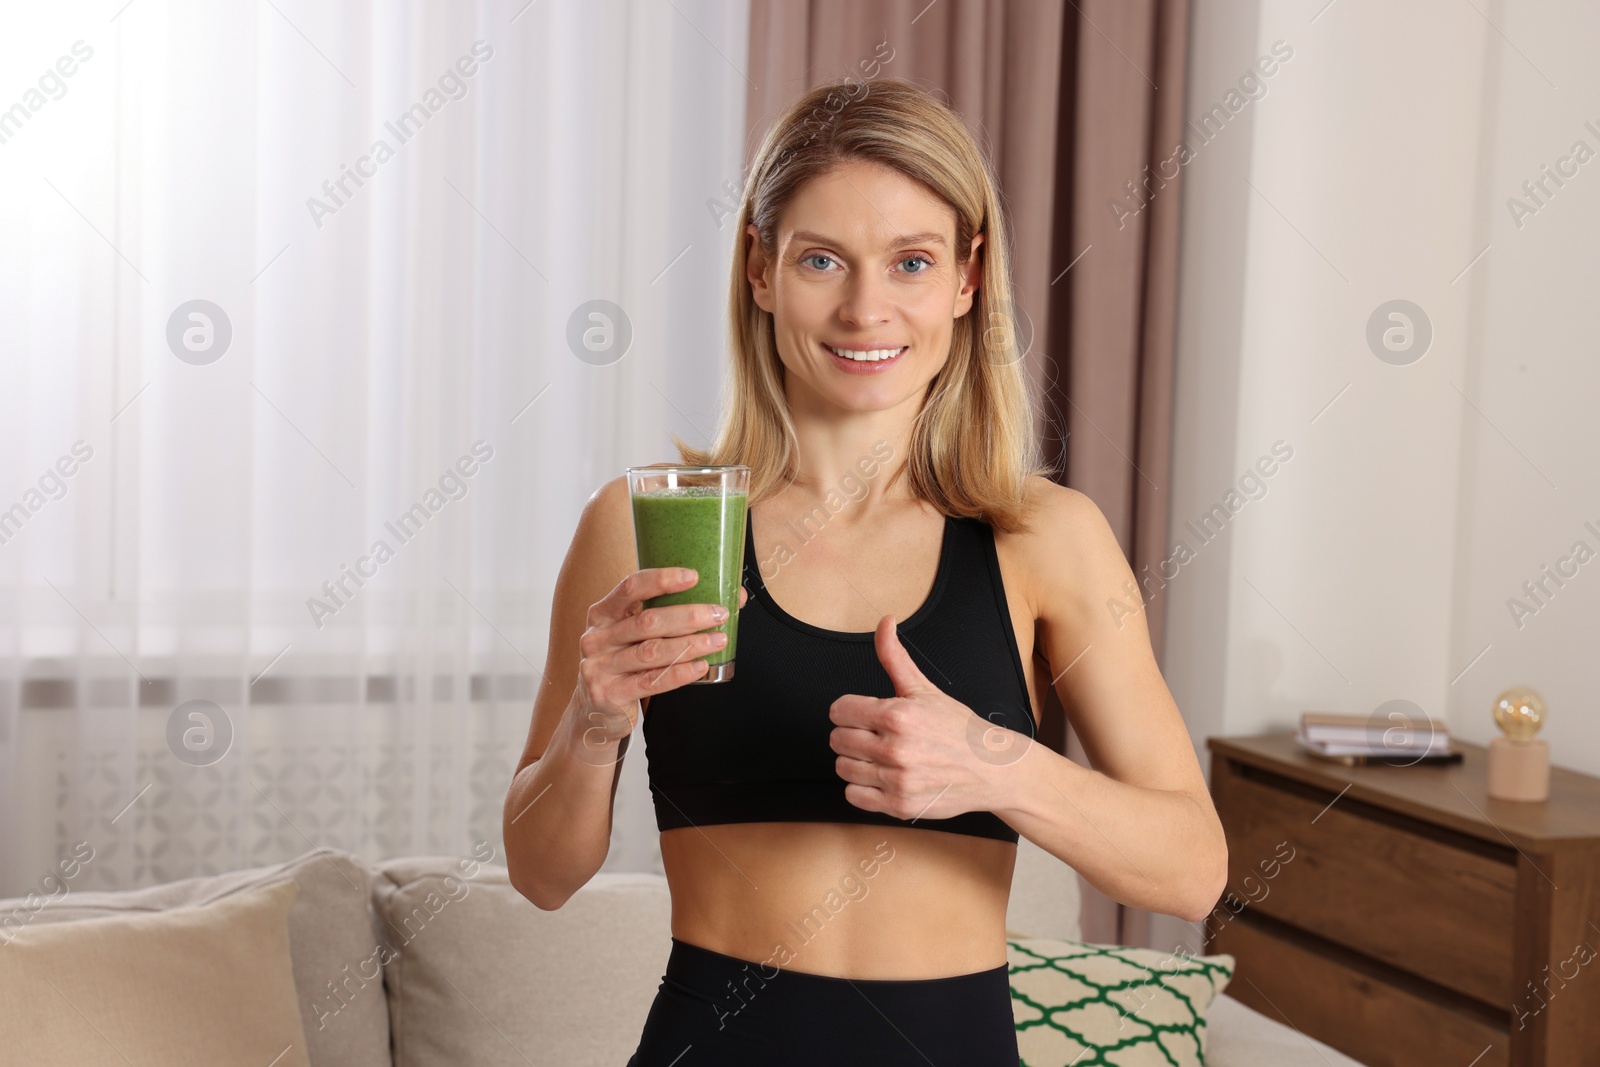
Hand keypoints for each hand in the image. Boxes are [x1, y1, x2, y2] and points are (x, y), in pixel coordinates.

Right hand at [570, 570, 746, 760]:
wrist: (594, 710)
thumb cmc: (623, 664)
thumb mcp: (632, 636)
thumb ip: (668, 617)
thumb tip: (730, 598)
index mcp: (602, 613)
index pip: (630, 588)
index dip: (662, 580)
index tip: (692, 577)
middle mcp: (596, 637)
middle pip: (647, 621)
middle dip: (688, 616)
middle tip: (718, 614)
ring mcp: (599, 667)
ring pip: (652, 652)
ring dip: (689, 645)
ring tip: (716, 640)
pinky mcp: (608, 694)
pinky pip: (651, 682)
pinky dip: (679, 673)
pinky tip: (700, 667)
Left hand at [829, 615, 1029, 821]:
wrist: (991, 768)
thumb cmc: (958, 729)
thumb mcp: (924, 688)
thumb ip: (894, 657)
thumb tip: (884, 622)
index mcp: (897, 715)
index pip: (838, 711)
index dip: (848, 710)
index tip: (861, 714)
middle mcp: (894, 749)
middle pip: (837, 740)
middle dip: (851, 734)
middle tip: (873, 736)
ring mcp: (897, 780)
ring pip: (843, 768)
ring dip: (855, 761)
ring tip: (878, 756)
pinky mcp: (899, 806)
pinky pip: (853, 796)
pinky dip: (862, 788)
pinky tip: (881, 777)